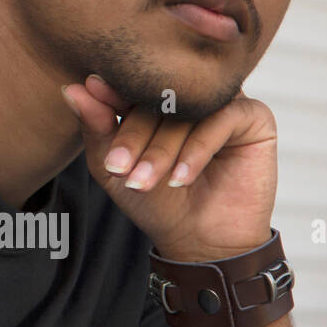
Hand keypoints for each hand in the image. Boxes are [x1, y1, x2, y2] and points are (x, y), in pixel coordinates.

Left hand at [60, 75, 275, 261]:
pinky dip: (197, 150)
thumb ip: (96, 128)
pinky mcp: (254, 117)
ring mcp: (223, 102)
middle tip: (118, 168)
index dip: (110, 90)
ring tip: (144, 182)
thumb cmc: (156, 201)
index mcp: (157, 97)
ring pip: (189, 110)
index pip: (132, 84)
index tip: (91, 89)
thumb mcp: (115, 168)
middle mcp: (191, 94)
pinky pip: (223, 119)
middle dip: (134, 136)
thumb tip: (72, 89)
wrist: (201, 241)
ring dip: (162, 149)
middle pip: (158, 99)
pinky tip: (180, 178)